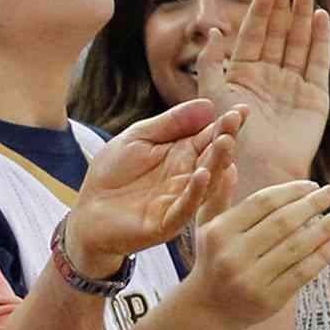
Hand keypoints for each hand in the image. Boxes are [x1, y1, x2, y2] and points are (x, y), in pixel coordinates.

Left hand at [64, 98, 239, 275]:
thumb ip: (169, 124)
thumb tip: (208, 105)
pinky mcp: (167, 223)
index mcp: (184, 154)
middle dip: (225, 139)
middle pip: (213, 157)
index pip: (211, 137)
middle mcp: (188, 177)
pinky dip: (195, 192)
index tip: (241, 110)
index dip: (226, 124)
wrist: (87, 211)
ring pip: (206, 182)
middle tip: (233, 121)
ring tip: (224, 142)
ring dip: (216, 163)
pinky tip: (201, 174)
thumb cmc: (112, 173)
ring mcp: (180, 201)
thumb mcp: (137, 138)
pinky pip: (185, 208)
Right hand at [182, 176, 329, 328]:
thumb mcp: (206, 228)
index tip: (314, 184)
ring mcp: (250, 278)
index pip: (263, 202)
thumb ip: (219, 197)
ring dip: (328, 227)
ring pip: (298, 246)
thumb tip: (229, 166)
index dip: (292, 190)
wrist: (207, 309)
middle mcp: (232, 255)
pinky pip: (304, 271)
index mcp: (219, 232)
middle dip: (315, 204)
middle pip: (284, 221)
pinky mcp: (268, 299)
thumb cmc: (212, 260)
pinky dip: (325, 254)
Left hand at [195, 0, 329, 185]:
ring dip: (303, 16)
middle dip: (283, 8)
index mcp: (241, 76)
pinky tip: (320, 17)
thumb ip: (210, 64)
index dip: (260, 11)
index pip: (253, 36)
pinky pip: (317, 63)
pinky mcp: (314, 97)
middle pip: (278, 35)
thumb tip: (213, 31)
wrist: (254, 170)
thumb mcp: (210, 97)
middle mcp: (268, 78)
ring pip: (298, 43)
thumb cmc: (226, 138)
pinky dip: (320, 40)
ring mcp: (292, 86)